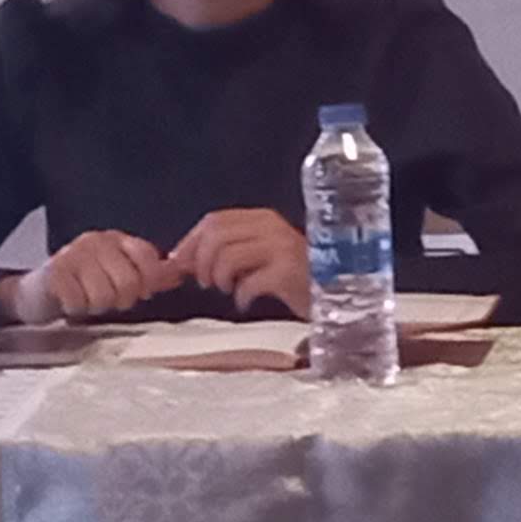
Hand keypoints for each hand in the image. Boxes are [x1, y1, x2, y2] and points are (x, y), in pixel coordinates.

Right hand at [1, 230, 175, 323]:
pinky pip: (79, 301)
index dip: (148, 282)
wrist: (36, 291)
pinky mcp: (55, 272)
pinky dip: (77, 309)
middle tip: (108, 300)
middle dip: (121, 299)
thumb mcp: (118, 275)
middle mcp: (97, 241)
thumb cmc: (82, 284)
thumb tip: (180, 274)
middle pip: (129, 281)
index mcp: (117, 240)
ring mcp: (74, 254)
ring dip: (97, 306)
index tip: (140, 292)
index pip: (148, 258)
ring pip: (104, 294)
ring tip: (88, 300)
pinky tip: (71, 302)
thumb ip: (149, 275)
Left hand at [163, 207, 313, 317]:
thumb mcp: (263, 253)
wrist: (337, 292)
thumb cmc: (297, 276)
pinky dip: (240, 296)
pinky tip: (246, 302)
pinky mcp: (289, 274)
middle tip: (207, 281)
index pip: (214, 220)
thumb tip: (183, 259)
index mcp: (264, 219)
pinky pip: (248, 283)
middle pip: (216, 235)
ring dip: (220, 279)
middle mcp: (274, 228)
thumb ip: (229, 249)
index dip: (191, 243)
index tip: (183, 264)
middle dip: (201, 262)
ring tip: (229, 290)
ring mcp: (283, 249)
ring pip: (227, 257)